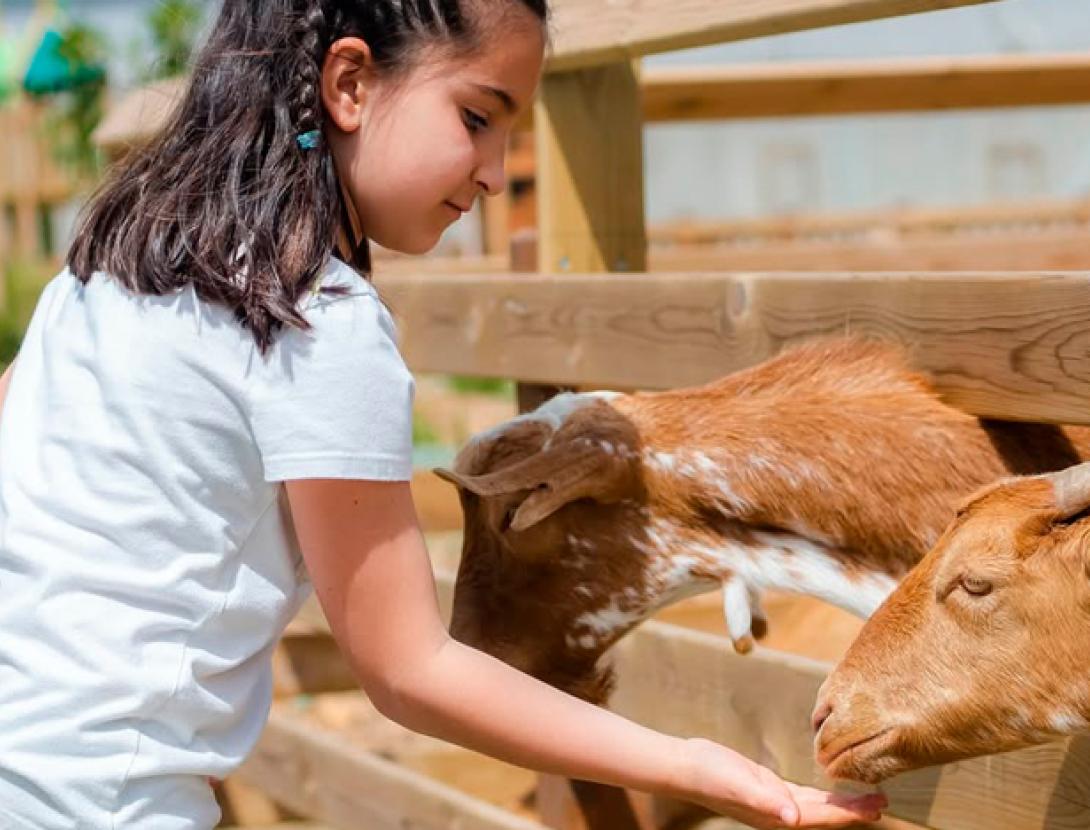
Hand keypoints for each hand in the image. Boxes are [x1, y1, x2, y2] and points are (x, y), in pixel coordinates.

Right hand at [676, 738, 886, 828]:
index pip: (822, 816)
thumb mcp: (739, 783)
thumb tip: (792, 818)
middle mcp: (780, 813)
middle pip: (825, 814)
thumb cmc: (710, 773)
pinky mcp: (768, 788)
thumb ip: (765, 799)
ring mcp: (774, 802)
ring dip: (840, 804)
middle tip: (883, 801)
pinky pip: (803, 795)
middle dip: (853, 810)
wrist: (686, 766)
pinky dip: (820, 794)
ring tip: (866, 798)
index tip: (877, 806)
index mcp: (776, 814)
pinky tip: (829, 789)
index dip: (850, 813)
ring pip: (816, 806)